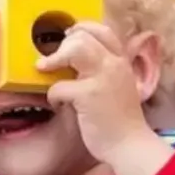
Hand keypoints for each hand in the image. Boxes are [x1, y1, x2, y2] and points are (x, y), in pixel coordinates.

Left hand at [38, 23, 162, 167]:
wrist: (130, 145)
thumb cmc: (121, 121)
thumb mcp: (120, 87)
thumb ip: (105, 72)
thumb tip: (78, 62)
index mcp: (122, 62)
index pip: (103, 30)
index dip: (82, 29)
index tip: (69, 37)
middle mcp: (114, 65)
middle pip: (84, 35)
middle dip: (63, 45)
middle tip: (52, 60)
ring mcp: (102, 78)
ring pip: (73, 48)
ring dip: (54, 59)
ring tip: (45, 69)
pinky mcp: (88, 95)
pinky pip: (59, 85)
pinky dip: (53, 96)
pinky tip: (58, 106)